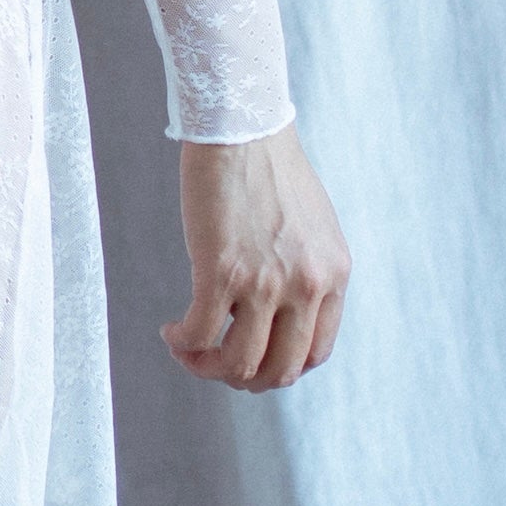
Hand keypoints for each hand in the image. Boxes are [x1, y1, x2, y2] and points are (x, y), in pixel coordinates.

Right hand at [161, 122, 349, 390]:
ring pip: (238, 362)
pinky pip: (201, 333)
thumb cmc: (269, 167)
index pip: (315, 353)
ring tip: (187, 349)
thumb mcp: (312, 228)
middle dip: (243, 378)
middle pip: (279, 370)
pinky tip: (172, 331)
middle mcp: (307, 285)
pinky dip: (184, 342)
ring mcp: (266, 283)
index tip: (251, 356)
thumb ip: (306, 270)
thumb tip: (280, 312)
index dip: (279, 368)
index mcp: (333, 275)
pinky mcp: (221, 272)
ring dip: (207, 367)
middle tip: (214, 361)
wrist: (242, 127)